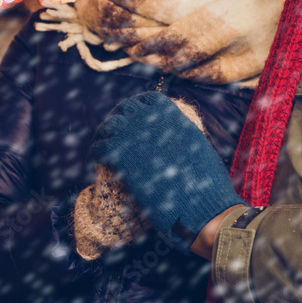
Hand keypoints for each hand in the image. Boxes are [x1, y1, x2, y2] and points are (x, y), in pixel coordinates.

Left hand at [89, 92, 243, 253]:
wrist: (200, 203)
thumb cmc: (205, 183)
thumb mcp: (198, 147)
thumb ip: (184, 136)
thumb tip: (180, 137)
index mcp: (174, 117)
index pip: (149, 99)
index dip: (139, 106)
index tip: (135, 116)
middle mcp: (152, 120)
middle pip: (125, 108)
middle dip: (119, 117)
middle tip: (116, 131)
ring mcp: (135, 136)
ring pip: (109, 125)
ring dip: (105, 133)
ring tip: (103, 143)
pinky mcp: (121, 156)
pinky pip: (100, 147)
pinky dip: (96, 151)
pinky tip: (97, 160)